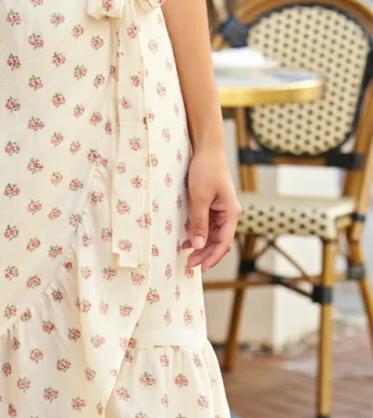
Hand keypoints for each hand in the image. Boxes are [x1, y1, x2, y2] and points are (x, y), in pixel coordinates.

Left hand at [185, 145, 240, 269]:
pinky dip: (198, 234)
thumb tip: (199, 245)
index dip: (213, 257)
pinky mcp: (212, 205)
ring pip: (213, 235)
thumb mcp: (199, 197)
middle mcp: (229, 214)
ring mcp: (220, 210)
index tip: (201, 268)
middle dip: (206, 255)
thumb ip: (199, 222)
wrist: (206, 149)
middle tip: (189, 265)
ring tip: (187, 256)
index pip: (224, 242)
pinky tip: (187, 241)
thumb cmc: (206, 170)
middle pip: (219, 241)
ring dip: (201, 246)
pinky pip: (207, 225)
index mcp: (231, 213)